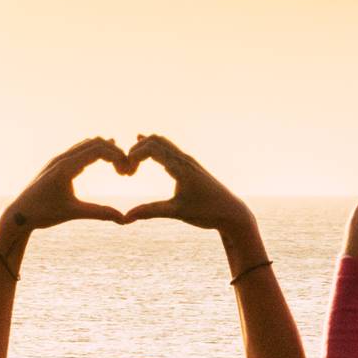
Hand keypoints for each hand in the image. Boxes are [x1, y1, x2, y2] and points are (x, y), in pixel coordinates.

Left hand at [1, 137, 129, 231]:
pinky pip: (79, 150)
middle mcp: (61, 158)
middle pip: (95, 142)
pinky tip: (103, 159)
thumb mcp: (73, 213)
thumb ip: (99, 213)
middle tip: (126, 170)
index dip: (117, 157)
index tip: (127, 172)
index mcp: (66, 167)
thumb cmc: (43, 214)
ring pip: (86, 144)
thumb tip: (124, 219)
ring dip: (105, 150)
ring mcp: (57, 159)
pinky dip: (94, 151)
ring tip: (120, 166)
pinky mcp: (56, 164)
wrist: (18, 214)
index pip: (98, 149)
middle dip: (114, 152)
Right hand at [122, 135, 254, 231]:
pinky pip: (168, 149)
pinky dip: (152, 148)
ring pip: (162, 142)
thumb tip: (126, 217)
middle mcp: (184, 159)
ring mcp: (187, 161)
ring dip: (143, 149)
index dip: (133, 156)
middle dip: (136, 150)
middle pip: (155, 140)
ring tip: (131, 165)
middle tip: (126, 170)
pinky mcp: (189, 166)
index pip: (152, 148)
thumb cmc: (207, 212)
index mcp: (181, 167)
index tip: (127, 174)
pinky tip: (142, 149)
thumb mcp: (176, 213)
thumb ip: (151, 212)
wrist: (231, 213)